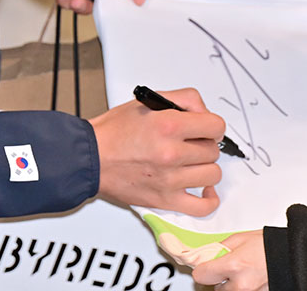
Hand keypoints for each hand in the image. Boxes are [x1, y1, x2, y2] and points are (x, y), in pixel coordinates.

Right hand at [90, 88, 223, 215]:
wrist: (90, 158)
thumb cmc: (115, 132)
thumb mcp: (148, 101)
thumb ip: (184, 100)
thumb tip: (204, 113)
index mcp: (168, 125)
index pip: (216, 126)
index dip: (211, 125)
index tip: (204, 128)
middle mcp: (171, 153)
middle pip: (213, 150)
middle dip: (204, 144)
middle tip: (189, 143)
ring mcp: (169, 180)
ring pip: (212, 174)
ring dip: (204, 167)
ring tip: (190, 163)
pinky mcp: (165, 200)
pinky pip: (202, 206)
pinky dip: (208, 199)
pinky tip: (202, 189)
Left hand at [192, 230, 268, 290]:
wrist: (294, 253)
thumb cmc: (271, 244)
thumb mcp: (240, 239)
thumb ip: (219, 249)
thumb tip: (206, 255)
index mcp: (234, 266)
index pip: (201, 276)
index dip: (203, 269)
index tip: (206, 266)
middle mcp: (241, 285)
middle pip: (215, 289)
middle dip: (220, 279)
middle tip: (230, 268)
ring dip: (232, 286)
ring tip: (243, 273)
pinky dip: (243, 288)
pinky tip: (251, 278)